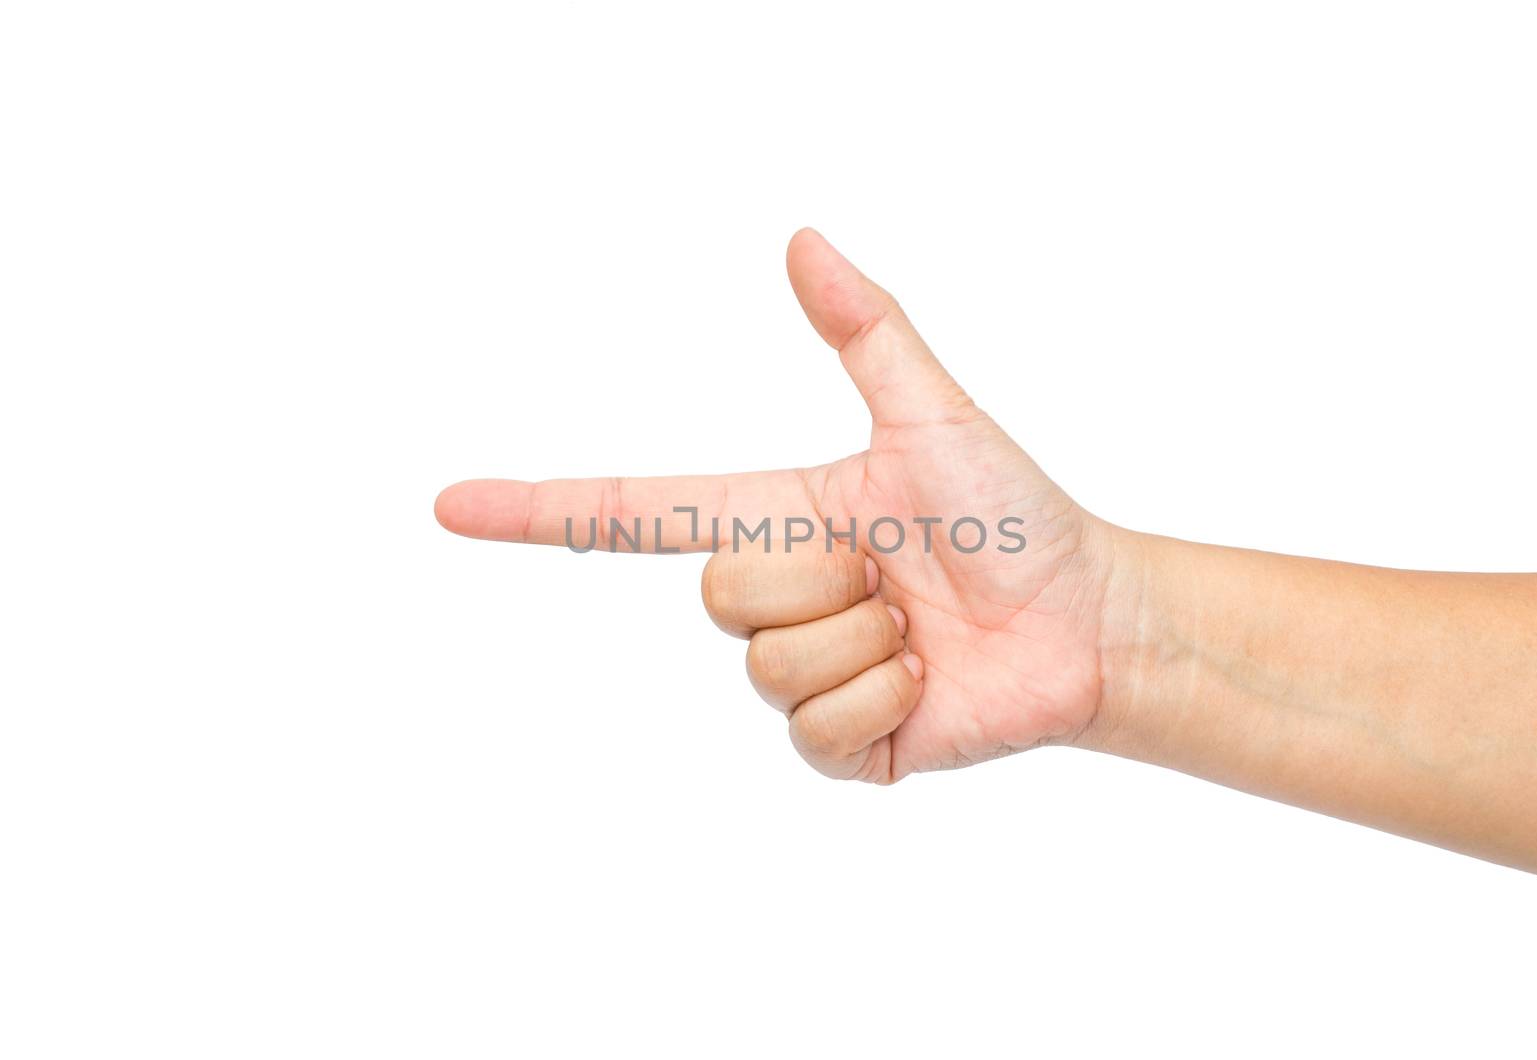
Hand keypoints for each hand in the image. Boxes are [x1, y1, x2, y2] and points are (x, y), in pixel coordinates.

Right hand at [435, 229, 1126, 782]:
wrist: (1086, 623)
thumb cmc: (1016, 514)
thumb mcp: (935, 416)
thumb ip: (867, 330)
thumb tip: (801, 238)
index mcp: (776, 518)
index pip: (637, 514)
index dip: (542, 509)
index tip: (450, 504)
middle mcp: (776, 598)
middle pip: (722, 592)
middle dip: (823, 575)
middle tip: (897, 572)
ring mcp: (802, 678)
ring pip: (771, 663)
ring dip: (868, 639)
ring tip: (921, 628)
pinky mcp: (841, 747)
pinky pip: (817, 730)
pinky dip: (888, 701)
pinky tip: (929, 684)